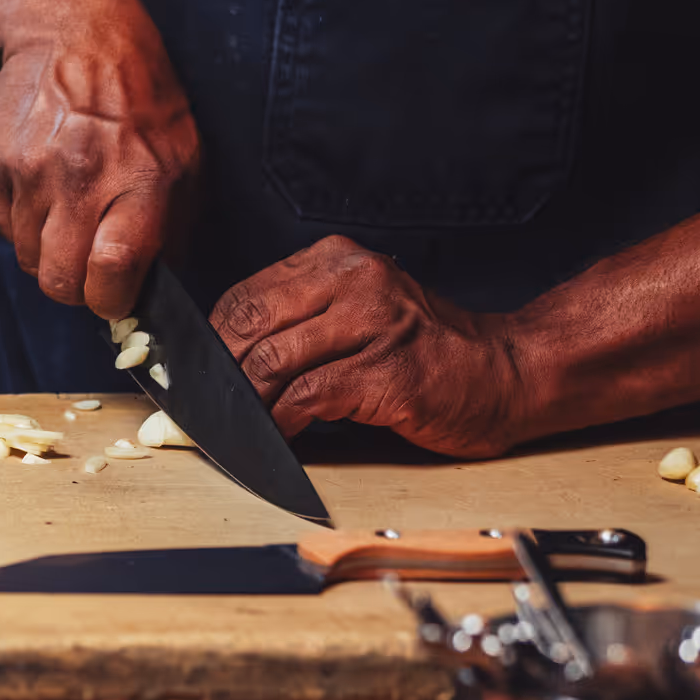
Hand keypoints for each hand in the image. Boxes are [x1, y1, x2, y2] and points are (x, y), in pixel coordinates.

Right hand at [0, 0, 198, 320]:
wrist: (72, 30)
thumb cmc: (139, 97)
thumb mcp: (183, 154)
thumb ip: (173, 225)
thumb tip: (153, 287)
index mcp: (139, 178)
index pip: (110, 271)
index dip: (111, 299)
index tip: (115, 295)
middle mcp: (81, 175)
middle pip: (59, 279)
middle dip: (75, 286)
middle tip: (88, 264)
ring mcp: (28, 168)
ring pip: (26, 257)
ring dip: (46, 248)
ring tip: (67, 207)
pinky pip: (1, 224)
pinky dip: (20, 219)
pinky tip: (42, 183)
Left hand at [210, 236, 537, 457]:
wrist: (507, 373)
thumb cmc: (428, 350)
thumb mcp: (359, 312)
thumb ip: (301, 321)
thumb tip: (226, 361)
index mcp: (337, 260)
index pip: (245, 296)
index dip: (209, 342)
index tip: (192, 375)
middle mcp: (355, 281)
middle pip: (250, 325)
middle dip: (216, 374)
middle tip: (200, 408)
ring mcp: (374, 324)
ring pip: (272, 362)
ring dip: (243, 405)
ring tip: (232, 428)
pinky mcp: (388, 371)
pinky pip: (308, 397)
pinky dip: (279, 424)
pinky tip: (274, 439)